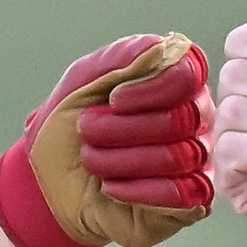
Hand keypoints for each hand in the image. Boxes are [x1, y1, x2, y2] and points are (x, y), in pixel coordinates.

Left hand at [0, 34, 214, 246]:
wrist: (49, 182)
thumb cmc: (69, 127)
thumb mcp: (81, 82)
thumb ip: (119, 59)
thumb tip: (163, 46)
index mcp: (174, 81)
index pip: (187, 76)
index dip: (150, 90)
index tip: (113, 100)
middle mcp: (195, 117)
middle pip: (179, 118)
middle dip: (123, 128)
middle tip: (86, 132)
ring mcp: (197, 159)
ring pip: (178, 156)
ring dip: (122, 159)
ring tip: (91, 160)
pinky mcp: (192, 200)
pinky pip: (183, 193)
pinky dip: (140, 190)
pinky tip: (110, 187)